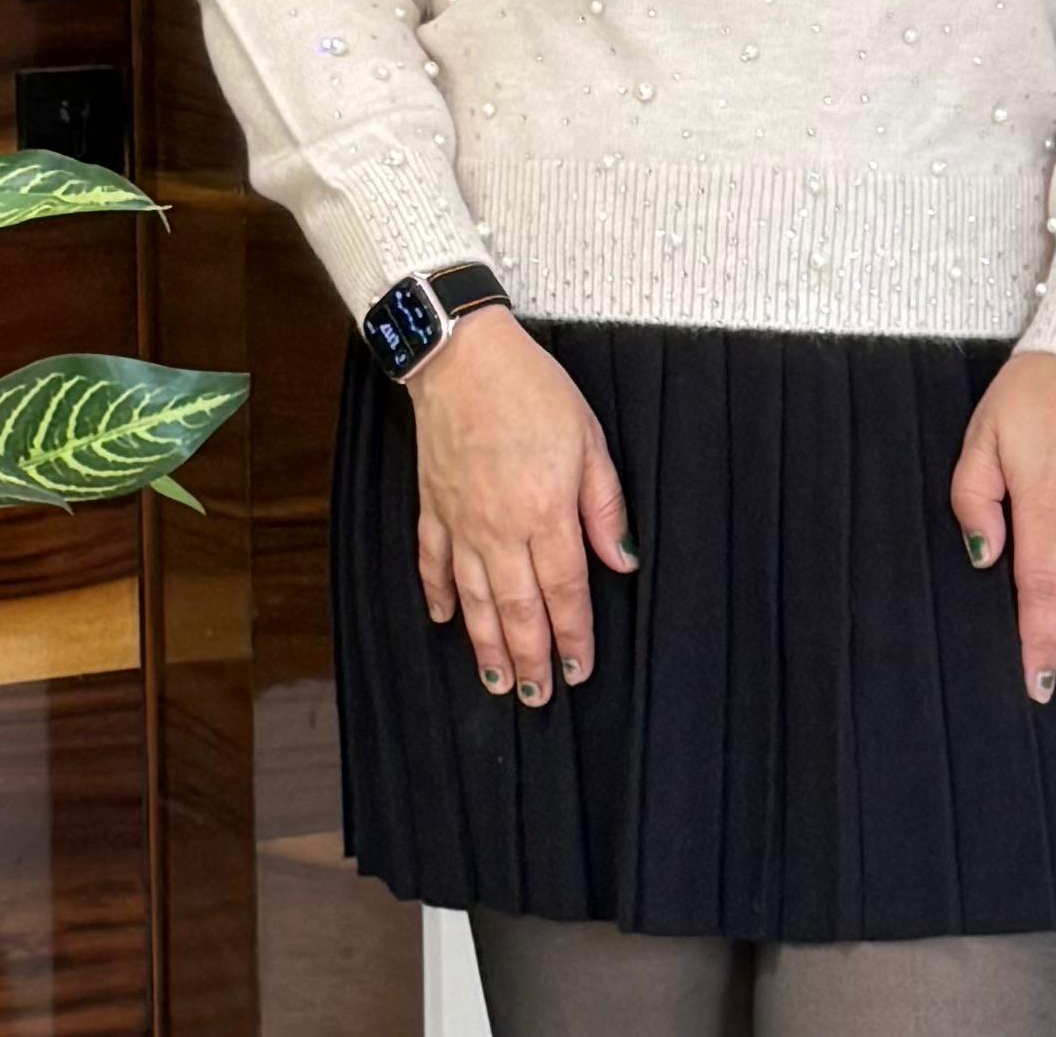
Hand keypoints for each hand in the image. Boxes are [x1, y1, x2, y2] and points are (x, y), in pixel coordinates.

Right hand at [407, 306, 637, 705]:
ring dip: (487, 645)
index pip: (565, 590)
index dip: (575, 636)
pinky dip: (439, 596)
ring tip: (499, 682)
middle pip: (518, 609)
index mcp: (546, 512)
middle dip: (531, 657)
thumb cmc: (532, 390)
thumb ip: (604, 504)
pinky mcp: (433, 506)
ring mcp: (462, 521)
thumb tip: (621, 559)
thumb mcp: (588, 438)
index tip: (580, 670)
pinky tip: (446, 620)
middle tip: (539, 697)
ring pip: (476, 600)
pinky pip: (433, 563)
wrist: (463, 358)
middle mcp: (501, 528)